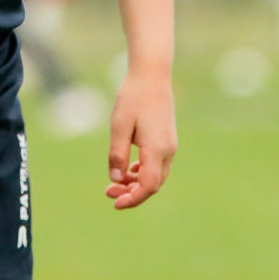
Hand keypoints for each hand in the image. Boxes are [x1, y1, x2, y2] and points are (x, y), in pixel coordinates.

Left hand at [106, 70, 175, 209]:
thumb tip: (115, 180)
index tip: (115, 203)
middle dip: (132, 193)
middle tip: (108, 193)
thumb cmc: (133, 98)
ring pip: (156, 176)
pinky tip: (127, 171)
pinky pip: (157, 165)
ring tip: (114, 184)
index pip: (149, 185)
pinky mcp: (167, 141)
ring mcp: (169, 146)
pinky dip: (142, 173)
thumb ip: (117, 154)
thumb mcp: (119, 126)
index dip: (133, 199)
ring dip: (136, 184)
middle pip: (153, 184)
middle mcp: (167, 150)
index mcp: (156, 148)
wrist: (152, 76)